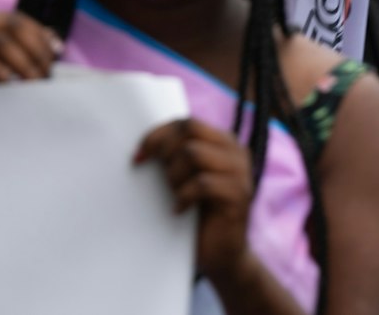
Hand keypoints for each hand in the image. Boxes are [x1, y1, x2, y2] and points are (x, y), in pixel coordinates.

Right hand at [0, 10, 59, 84]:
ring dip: (23, 63)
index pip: (15, 18)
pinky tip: (9, 84)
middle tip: (46, 75)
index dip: (39, 34)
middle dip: (36, 50)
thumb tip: (53, 40)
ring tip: (34, 83)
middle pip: (11, 26)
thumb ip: (12, 49)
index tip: (56, 54)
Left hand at [135, 118, 254, 289]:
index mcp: (224, 142)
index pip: (186, 123)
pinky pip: (202, 184)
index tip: (138, 156)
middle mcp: (236, 152)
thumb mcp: (187, 177)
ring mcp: (240, 173)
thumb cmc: (198, 214)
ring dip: (174, 175)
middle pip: (190, 129)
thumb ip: (178, 155)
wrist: (221, 255)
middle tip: (162, 178)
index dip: (157, 135)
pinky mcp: (238, 196)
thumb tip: (145, 143)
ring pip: (193, 154)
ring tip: (175, 194)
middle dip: (165, 150)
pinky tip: (179, 210)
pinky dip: (183, 196)